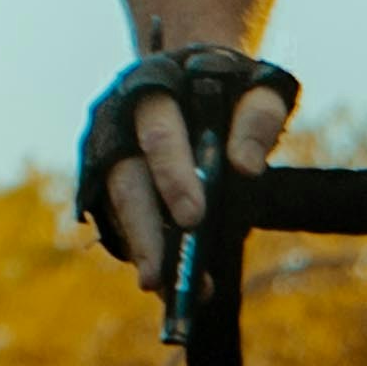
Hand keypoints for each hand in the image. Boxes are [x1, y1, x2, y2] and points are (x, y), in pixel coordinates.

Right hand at [77, 48, 297, 285]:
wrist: (198, 74)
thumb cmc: (233, 85)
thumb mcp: (258, 89)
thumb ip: (258, 119)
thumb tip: (246, 167)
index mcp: (153, 91)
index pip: (159, 136)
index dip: (173, 176)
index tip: (194, 217)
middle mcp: (119, 123)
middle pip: (126, 182)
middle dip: (143, 231)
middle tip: (159, 277)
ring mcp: (108, 154)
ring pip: (119, 208)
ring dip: (141, 251)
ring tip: (164, 291)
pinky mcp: (110, 183)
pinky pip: (122, 222)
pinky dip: (144, 251)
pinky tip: (167, 282)